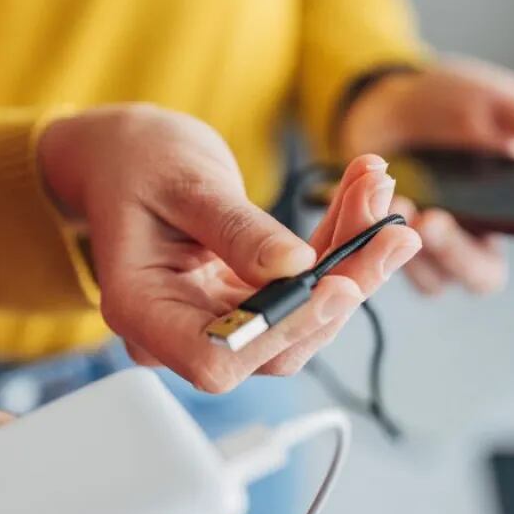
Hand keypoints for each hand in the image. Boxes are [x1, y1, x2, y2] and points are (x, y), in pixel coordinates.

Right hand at [39, 104, 419, 391]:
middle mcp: (177, 332)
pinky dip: (339, 246)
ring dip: (352, 261)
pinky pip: (302, 291)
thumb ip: (236, 229)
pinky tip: (364, 200)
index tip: (335, 285)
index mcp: (140, 311)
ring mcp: (214, 322)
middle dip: (341, 286)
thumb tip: (296, 267)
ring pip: (301, 319)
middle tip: (390, 229)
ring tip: (380, 196)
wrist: (122, 156)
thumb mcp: (184, 182)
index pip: (218, 358)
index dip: (282, 333)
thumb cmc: (134, 162)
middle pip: (276, 345)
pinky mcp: (244, 304)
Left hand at [340, 59, 513, 295]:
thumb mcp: (500, 102)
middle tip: (434, 220)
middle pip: (482, 274)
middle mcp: (480, 238)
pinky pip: (384, 264)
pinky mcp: (388, 248)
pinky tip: (373, 201)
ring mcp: (432, 248)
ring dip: (408, 245)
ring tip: (396, 201)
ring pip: (432, 278)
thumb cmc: (451, 102)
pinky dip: (374, 235)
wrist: (385, 96)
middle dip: (456, 251)